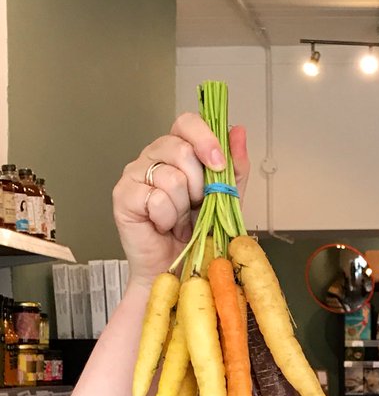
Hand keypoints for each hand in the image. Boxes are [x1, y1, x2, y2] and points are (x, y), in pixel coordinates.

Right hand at [113, 112, 249, 289]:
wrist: (179, 272)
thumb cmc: (199, 236)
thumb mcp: (227, 201)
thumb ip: (235, 168)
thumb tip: (238, 131)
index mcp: (177, 152)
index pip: (186, 123)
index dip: (204, 138)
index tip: (218, 164)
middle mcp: (153, 157)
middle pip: (180, 148)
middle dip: (198, 185)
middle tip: (195, 207)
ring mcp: (135, 174)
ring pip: (170, 177)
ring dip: (182, 208)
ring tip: (178, 221)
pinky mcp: (123, 196)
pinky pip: (155, 198)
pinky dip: (166, 218)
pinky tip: (163, 227)